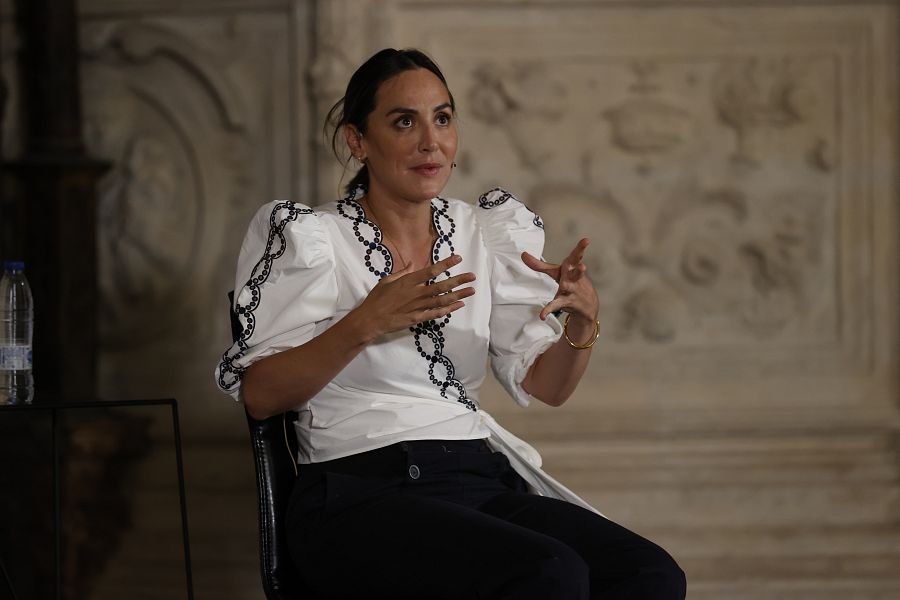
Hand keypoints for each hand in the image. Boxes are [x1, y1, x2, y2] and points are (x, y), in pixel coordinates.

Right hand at [352, 255, 475, 339]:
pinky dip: (448, 310)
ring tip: (471, 291)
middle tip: (472, 276)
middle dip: (458, 280)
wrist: (370, 320)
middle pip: (441, 286)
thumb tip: (411, 263)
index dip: (446, 264)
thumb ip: (401, 272)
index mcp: (408, 281)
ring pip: (442, 300)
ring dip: (458, 295)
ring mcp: (417, 306)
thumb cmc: (376, 299)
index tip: (458, 258)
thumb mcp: (386, 281)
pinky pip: (436, 314)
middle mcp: (415, 293)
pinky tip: (459, 305)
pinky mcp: (417, 319)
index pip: (430, 270)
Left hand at [522, 238, 598, 322]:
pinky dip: (548, 310)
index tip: (586, 240)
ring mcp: (572, 291)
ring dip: (567, 286)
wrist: (588, 304)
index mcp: (572, 268)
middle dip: (579, 269)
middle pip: (577, 272)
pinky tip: (542, 315)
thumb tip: (523, 254)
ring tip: (563, 285)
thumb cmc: (571, 281)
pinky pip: (556, 306)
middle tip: (582, 266)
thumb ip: (540, 265)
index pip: (577, 257)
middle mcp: (574, 279)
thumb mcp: (557, 272)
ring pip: (569, 288)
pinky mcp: (566, 302)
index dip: (581, 248)